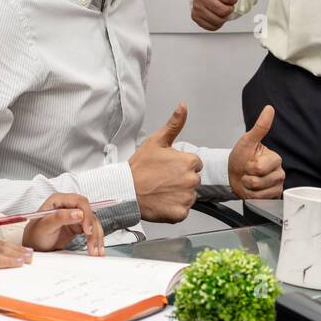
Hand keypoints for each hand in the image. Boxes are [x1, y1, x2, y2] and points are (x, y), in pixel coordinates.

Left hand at [22, 193, 105, 255]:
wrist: (33, 247)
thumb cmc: (34, 235)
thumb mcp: (45, 226)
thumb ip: (60, 217)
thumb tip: (78, 213)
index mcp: (59, 200)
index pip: (80, 202)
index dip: (87, 215)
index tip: (88, 229)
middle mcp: (68, 206)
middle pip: (89, 213)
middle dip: (93, 229)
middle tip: (93, 244)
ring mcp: (73, 216)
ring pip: (92, 223)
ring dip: (96, 237)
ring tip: (95, 251)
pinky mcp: (77, 226)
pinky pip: (91, 230)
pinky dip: (95, 240)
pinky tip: (96, 248)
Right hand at [128, 103, 202, 222]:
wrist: (125, 191)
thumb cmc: (139, 167)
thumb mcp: (156, 141)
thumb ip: (174, 124)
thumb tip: (183, 106)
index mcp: (188, 161)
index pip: (194, 164)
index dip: (180, 165)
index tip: (167, 168)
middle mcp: (191, 180)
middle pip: (193, 180)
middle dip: (181, 180)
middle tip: (162, 179)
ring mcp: (187, 198)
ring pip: (189, 195)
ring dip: (178, 194)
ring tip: (161, 190)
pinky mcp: (181, 213)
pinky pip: (183, 211)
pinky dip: (174, 209)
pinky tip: (162, 202)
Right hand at [191, 0, 239, 30]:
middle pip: (224, 11)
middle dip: (228, 8)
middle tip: (224, 1)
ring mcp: (196, 6)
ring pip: (218, 20)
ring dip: (223, 16)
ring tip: (220, 6)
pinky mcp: (195, 16)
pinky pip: (212, 26)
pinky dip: (216, 22)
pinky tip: (214, 13)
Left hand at [228, 105, 284, 198]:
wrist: (233, 174)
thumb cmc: (240, 157)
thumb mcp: (247, 141)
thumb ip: (260, 127)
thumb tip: (269, 109)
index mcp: (275, 158)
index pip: (260, 168)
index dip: (249, 167)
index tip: (248, 162)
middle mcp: (279, 172)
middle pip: (259, 180)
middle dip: (248, 177)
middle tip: (247, 172)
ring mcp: (277, 185)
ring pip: (259, 191)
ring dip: (248, 186)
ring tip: (249, 180)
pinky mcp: (273, 196)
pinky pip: (261, 199)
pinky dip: (252, 195)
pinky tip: (252, 189)